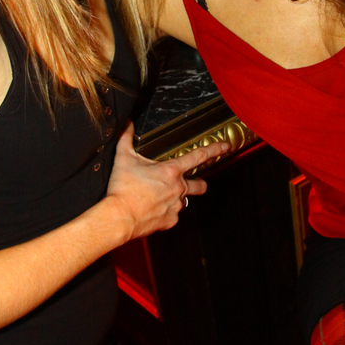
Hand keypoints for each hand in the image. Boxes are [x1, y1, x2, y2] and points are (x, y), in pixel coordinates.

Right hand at [106, 123, 229, 239]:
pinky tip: (152, 210)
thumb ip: (126, 138)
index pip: (198, 156)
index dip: (215, 149)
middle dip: (199, 183)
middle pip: (200, 185)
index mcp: (171, 171)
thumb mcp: (123, 159)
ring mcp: (176, 206)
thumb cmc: (122, 188)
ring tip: (159, 197)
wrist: (119, 217)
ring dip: (177, 198)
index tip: (225, 146)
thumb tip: (126, 122)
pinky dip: (165, 212)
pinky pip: (172, 215)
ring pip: (184, 201)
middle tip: (190, 183)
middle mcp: (178, 188)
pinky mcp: (170, 221)